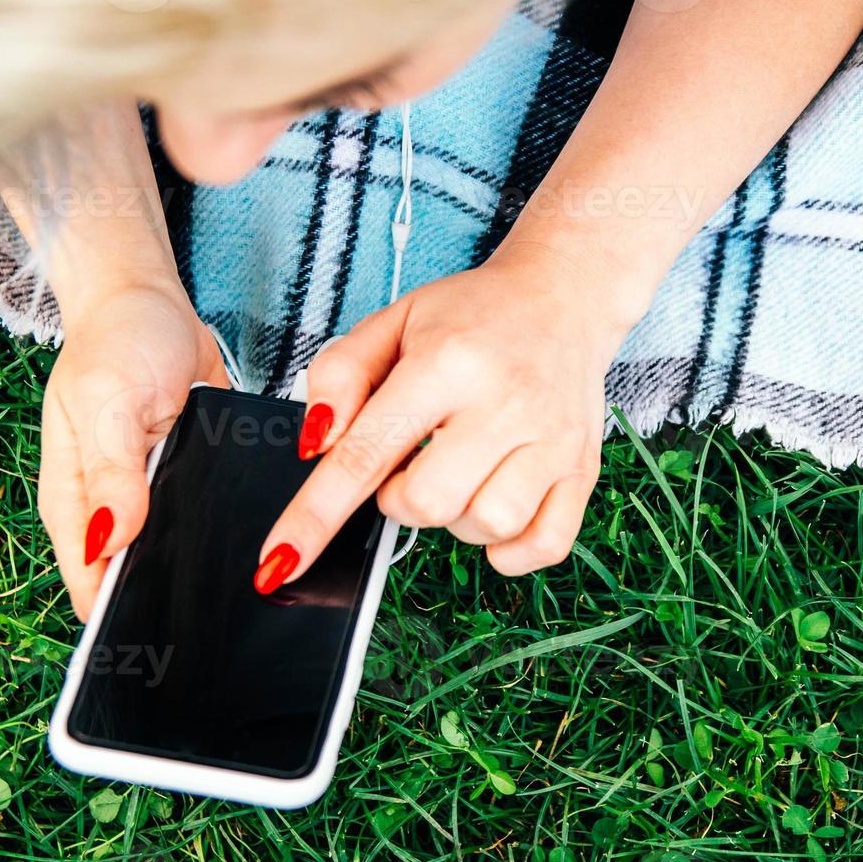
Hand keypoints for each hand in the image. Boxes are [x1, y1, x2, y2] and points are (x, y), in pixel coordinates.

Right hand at [38, 285, 227, 618]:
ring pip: (179, 558)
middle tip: (222, 631)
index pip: (91, 587)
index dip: (121, 620)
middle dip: (171, 607)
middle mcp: (112, 511)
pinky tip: (266, 543)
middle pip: (137, 584)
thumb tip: (110, 543)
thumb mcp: (108, 402)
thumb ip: (111, 473)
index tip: (163, 644)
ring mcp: (151, 500)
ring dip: (208, 570)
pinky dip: (232, 531)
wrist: (149, 302)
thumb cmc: (115, 344)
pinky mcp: (188, 483)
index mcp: (76, 504)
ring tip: (253, 592)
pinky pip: (209, 523)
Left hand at [255, 247, 631, 591]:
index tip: (279, 561)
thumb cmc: (468, 318)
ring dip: (455, 519)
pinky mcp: (583, 471)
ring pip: (484, 527)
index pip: (366, 453)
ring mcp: (552, 442)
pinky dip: (507, 548)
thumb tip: (316, 447)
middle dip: (399, 499)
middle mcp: (506, 403)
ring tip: (459, 473)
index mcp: (448, 362)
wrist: (561, 300)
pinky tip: (493, 504)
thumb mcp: (392, 322)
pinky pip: (540, 547)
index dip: (316, 515)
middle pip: (426, 504)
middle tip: (412, 460)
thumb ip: (340, 376)